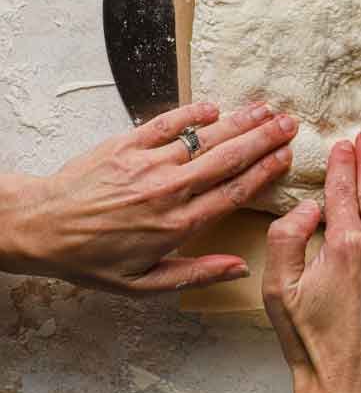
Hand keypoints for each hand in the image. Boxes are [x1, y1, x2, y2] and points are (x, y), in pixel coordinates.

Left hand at [0, 101, 296, 292]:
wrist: (37, 228)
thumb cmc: (89, 259)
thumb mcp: (142, 284)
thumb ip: (195, 273)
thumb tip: (240, 268)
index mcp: (177, 226)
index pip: (234, 193)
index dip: (265, 173)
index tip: (286, 158)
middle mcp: (168, 191)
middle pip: (228, 159)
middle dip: (264, 139)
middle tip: (291, 125)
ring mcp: (148, 164)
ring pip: (204, 138)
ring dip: (239, 122)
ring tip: (267, 110)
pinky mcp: (126, 144)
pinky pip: (167, 123)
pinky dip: (192, 114)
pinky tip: (215, 108)